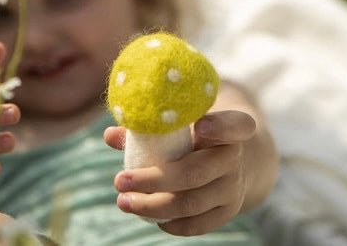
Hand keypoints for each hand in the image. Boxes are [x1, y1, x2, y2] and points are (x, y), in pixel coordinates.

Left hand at [104, 110, 255, 235]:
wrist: (231, 158)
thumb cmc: (197, 132)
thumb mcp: (183, 122)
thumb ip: (150, 126)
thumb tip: (110, 135)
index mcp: (231, 126)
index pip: (235, 125)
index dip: (219, 126)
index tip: (199, 125)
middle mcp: (236, 156)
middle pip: (194, 173)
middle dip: (153, 180)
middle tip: (119, 181)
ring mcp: (234, 186)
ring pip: (191, 203)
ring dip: (152, 206)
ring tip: (124, 201)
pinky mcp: (229, 210)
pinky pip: (198, 224)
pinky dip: (171, 223)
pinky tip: (150, 216)